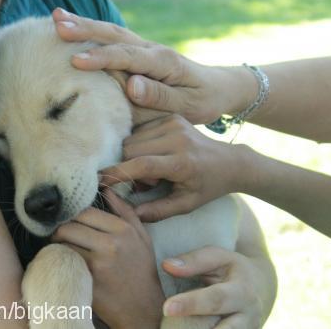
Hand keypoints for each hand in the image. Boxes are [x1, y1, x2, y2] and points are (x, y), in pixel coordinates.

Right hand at [52, 8, 256, 123]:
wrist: (219, 88)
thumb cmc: (203, 101)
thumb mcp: (187, 105)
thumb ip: (160, 97)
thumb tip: (132, 86)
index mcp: (163, 62)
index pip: (127, 57)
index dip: (101, 58)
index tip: (76, 61)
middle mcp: (152, 50)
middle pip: (115, 35)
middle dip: (85, 29)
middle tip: (57, 24)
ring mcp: (146, 48)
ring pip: (113, 33)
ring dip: (85, 25)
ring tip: (57, 18)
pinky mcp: (142, 53)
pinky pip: (115, 40)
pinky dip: (94, 32)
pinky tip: (78, 29)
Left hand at [52, 190, 164, 328]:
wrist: (144, 308)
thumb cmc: (141, 270)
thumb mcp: (142, 238)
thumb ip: (125, 212)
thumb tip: (107, 190)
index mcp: (123, 230)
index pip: (85, 212)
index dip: (73, 216)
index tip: (70, 222)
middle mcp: (111, 244)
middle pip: (69, 226)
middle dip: (60, 230)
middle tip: (59, 237)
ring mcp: (98, 263)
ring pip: (63, 244)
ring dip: (58, 246)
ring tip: (61, 249)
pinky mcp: (88, 280)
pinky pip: (64, 262)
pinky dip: (60, 261)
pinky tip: (64, 263)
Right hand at [101, 114, 248, 220]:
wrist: (230, 162)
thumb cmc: (207, 187)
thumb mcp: (186, 205)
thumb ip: (158, 211)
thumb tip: (131, 214)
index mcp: (182, 162)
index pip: (142, 165)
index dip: (118, 173)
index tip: (101, 181)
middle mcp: (177, 138)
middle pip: (131, 149)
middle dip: (127, 166)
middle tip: (145, 182)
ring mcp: (174, 124)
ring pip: (132, 138)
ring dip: (133, 155)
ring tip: (153, 169)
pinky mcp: (171, 117)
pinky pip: (140, 130)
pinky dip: (140, 144)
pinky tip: (155, 155)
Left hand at [162, 246, 273, 328]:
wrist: (261, 286)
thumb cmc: (231, 269)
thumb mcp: (218, 258)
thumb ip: (194, 261)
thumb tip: (167, 266)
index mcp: (242, 291)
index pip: (215, 299)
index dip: (191, 304)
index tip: (167, 307)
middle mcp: (249, 317)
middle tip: (169, 319)